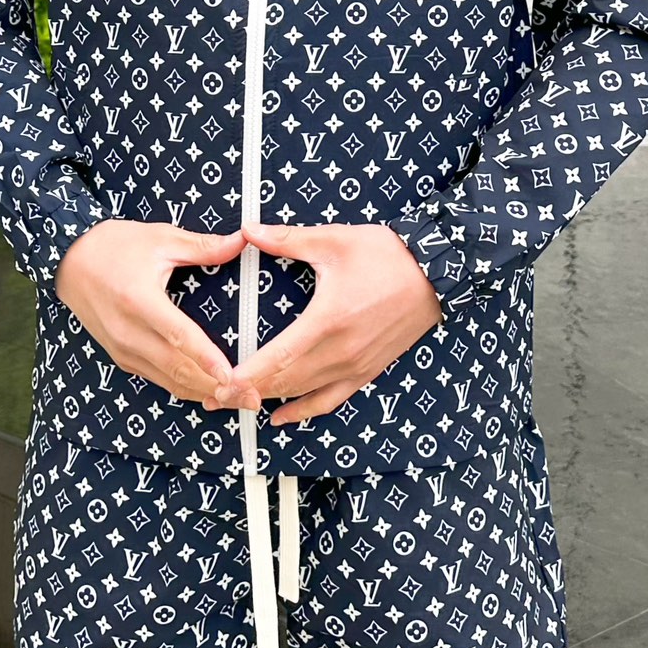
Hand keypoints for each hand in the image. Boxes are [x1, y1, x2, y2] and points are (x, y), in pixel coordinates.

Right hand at [54, 219, 245, 403]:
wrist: (69, 262)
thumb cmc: (114, 246)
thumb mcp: (160, 238)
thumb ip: (202, 246)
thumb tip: (241, 241)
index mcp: (139, 300)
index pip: (178, 336)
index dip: (206, 358)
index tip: (232, 375)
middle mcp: (128, 332)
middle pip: (177, 368)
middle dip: (217, 387)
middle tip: (251, 397)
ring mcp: (123, 349)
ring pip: (169, 380)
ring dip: (204, 393)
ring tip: (238, 401)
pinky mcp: (121, 357)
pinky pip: (157, 378)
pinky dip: (184, 388)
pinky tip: (209, 393)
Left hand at [204, 222, 441, 426]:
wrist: (434, 273)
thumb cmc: (385, 255)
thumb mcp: (333, 242)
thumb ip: (287, 240)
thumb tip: (248, 230)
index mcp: (326, 322)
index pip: (277, 358)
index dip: (246, 375)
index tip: (219, 384)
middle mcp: (340, 352)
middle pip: (284, 382)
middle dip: (247, 392)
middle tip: (213, 396)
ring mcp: (354, 366)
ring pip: (303, 394)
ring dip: (268, 400)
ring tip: (236, 403)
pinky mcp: (366, 371)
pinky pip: (330, 400)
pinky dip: (303, 411)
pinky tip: (281, 417)